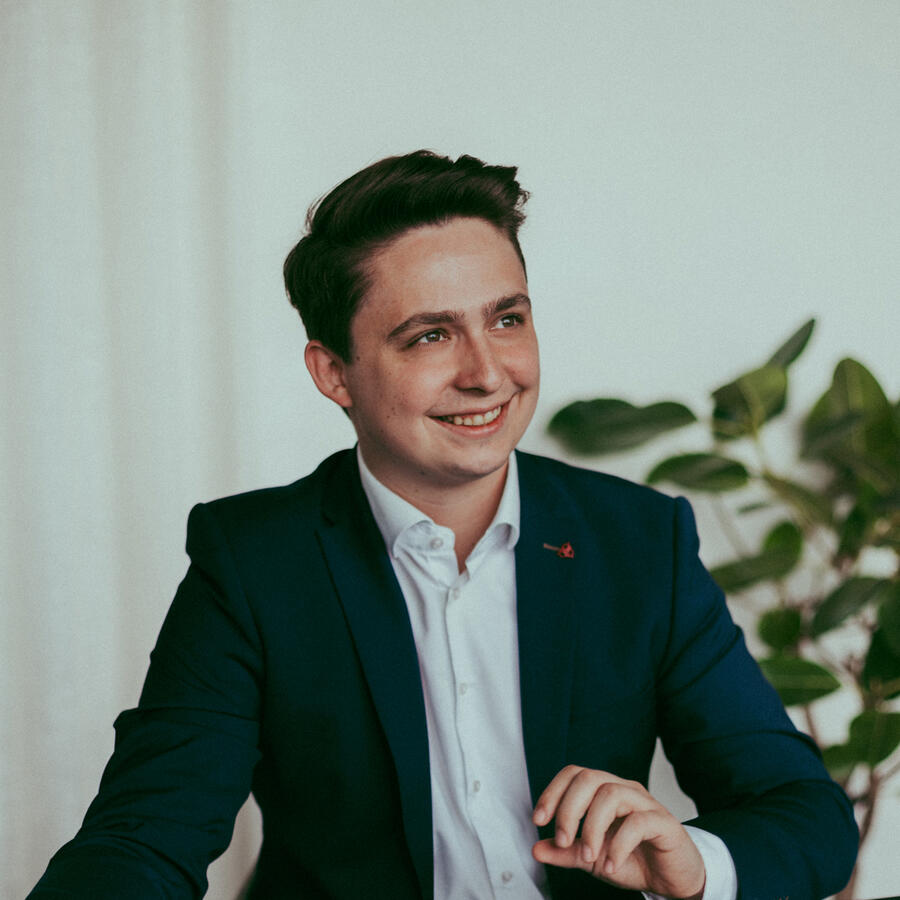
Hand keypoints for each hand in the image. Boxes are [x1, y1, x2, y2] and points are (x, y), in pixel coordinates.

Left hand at [532, 766, 705, 898]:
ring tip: (588, 855)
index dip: (553, 792)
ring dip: (592, 826)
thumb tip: (536, 849)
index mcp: (604, 791)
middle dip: (569, 808)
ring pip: (611, 794)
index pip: (575, 774)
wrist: (674, 880)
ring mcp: (645, 803)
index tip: (539, 819)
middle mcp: (624, 790)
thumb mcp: (593, 858)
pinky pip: (638, 822)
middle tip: (562, 838)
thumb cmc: (634, 861)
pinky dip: (619, 844)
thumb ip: (566, 852)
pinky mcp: (664, 822)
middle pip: (589, 778)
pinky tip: (612, 865)